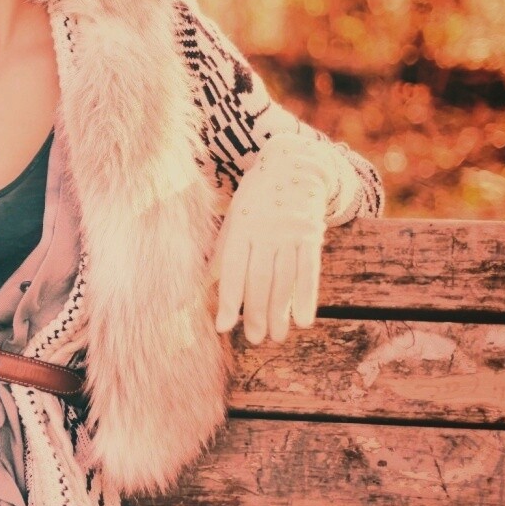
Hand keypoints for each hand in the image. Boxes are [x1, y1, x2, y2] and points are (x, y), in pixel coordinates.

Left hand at [213, 145, 330, 343]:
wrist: (294, 166)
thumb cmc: (254, 202)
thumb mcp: (232, 223)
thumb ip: (219, 258)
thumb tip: (193, 292)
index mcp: (240, 228)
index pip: (233, 270)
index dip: (228, 300)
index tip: (223, 327)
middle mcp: (265, 231)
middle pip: (260, 279)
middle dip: (256, 312)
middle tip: (254, 339)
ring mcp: (290, 233)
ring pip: (285, 279)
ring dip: (280, 312)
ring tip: (276, 336)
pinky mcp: (312, 236)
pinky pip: (310, 271)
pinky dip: (307, 297)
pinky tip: (304, 320)